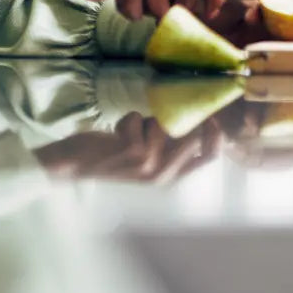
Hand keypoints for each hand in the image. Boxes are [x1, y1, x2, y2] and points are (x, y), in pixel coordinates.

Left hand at [33, 112, 221, 182]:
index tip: (211, 116)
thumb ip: (170, 144)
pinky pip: (138, 118)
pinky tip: (114, 136)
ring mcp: (148, 164)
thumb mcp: (147, 157)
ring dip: (142, 120)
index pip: (208, 158)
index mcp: (170, 176)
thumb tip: (196, 119)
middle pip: (191, 136)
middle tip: (152, 121)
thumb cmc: (112, 156)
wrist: (76, 165)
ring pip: (160, 123)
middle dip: (174, 119)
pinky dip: (127, 119)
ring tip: (127, 135)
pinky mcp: (132, 151)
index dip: (216, 135)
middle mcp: (162, 174)